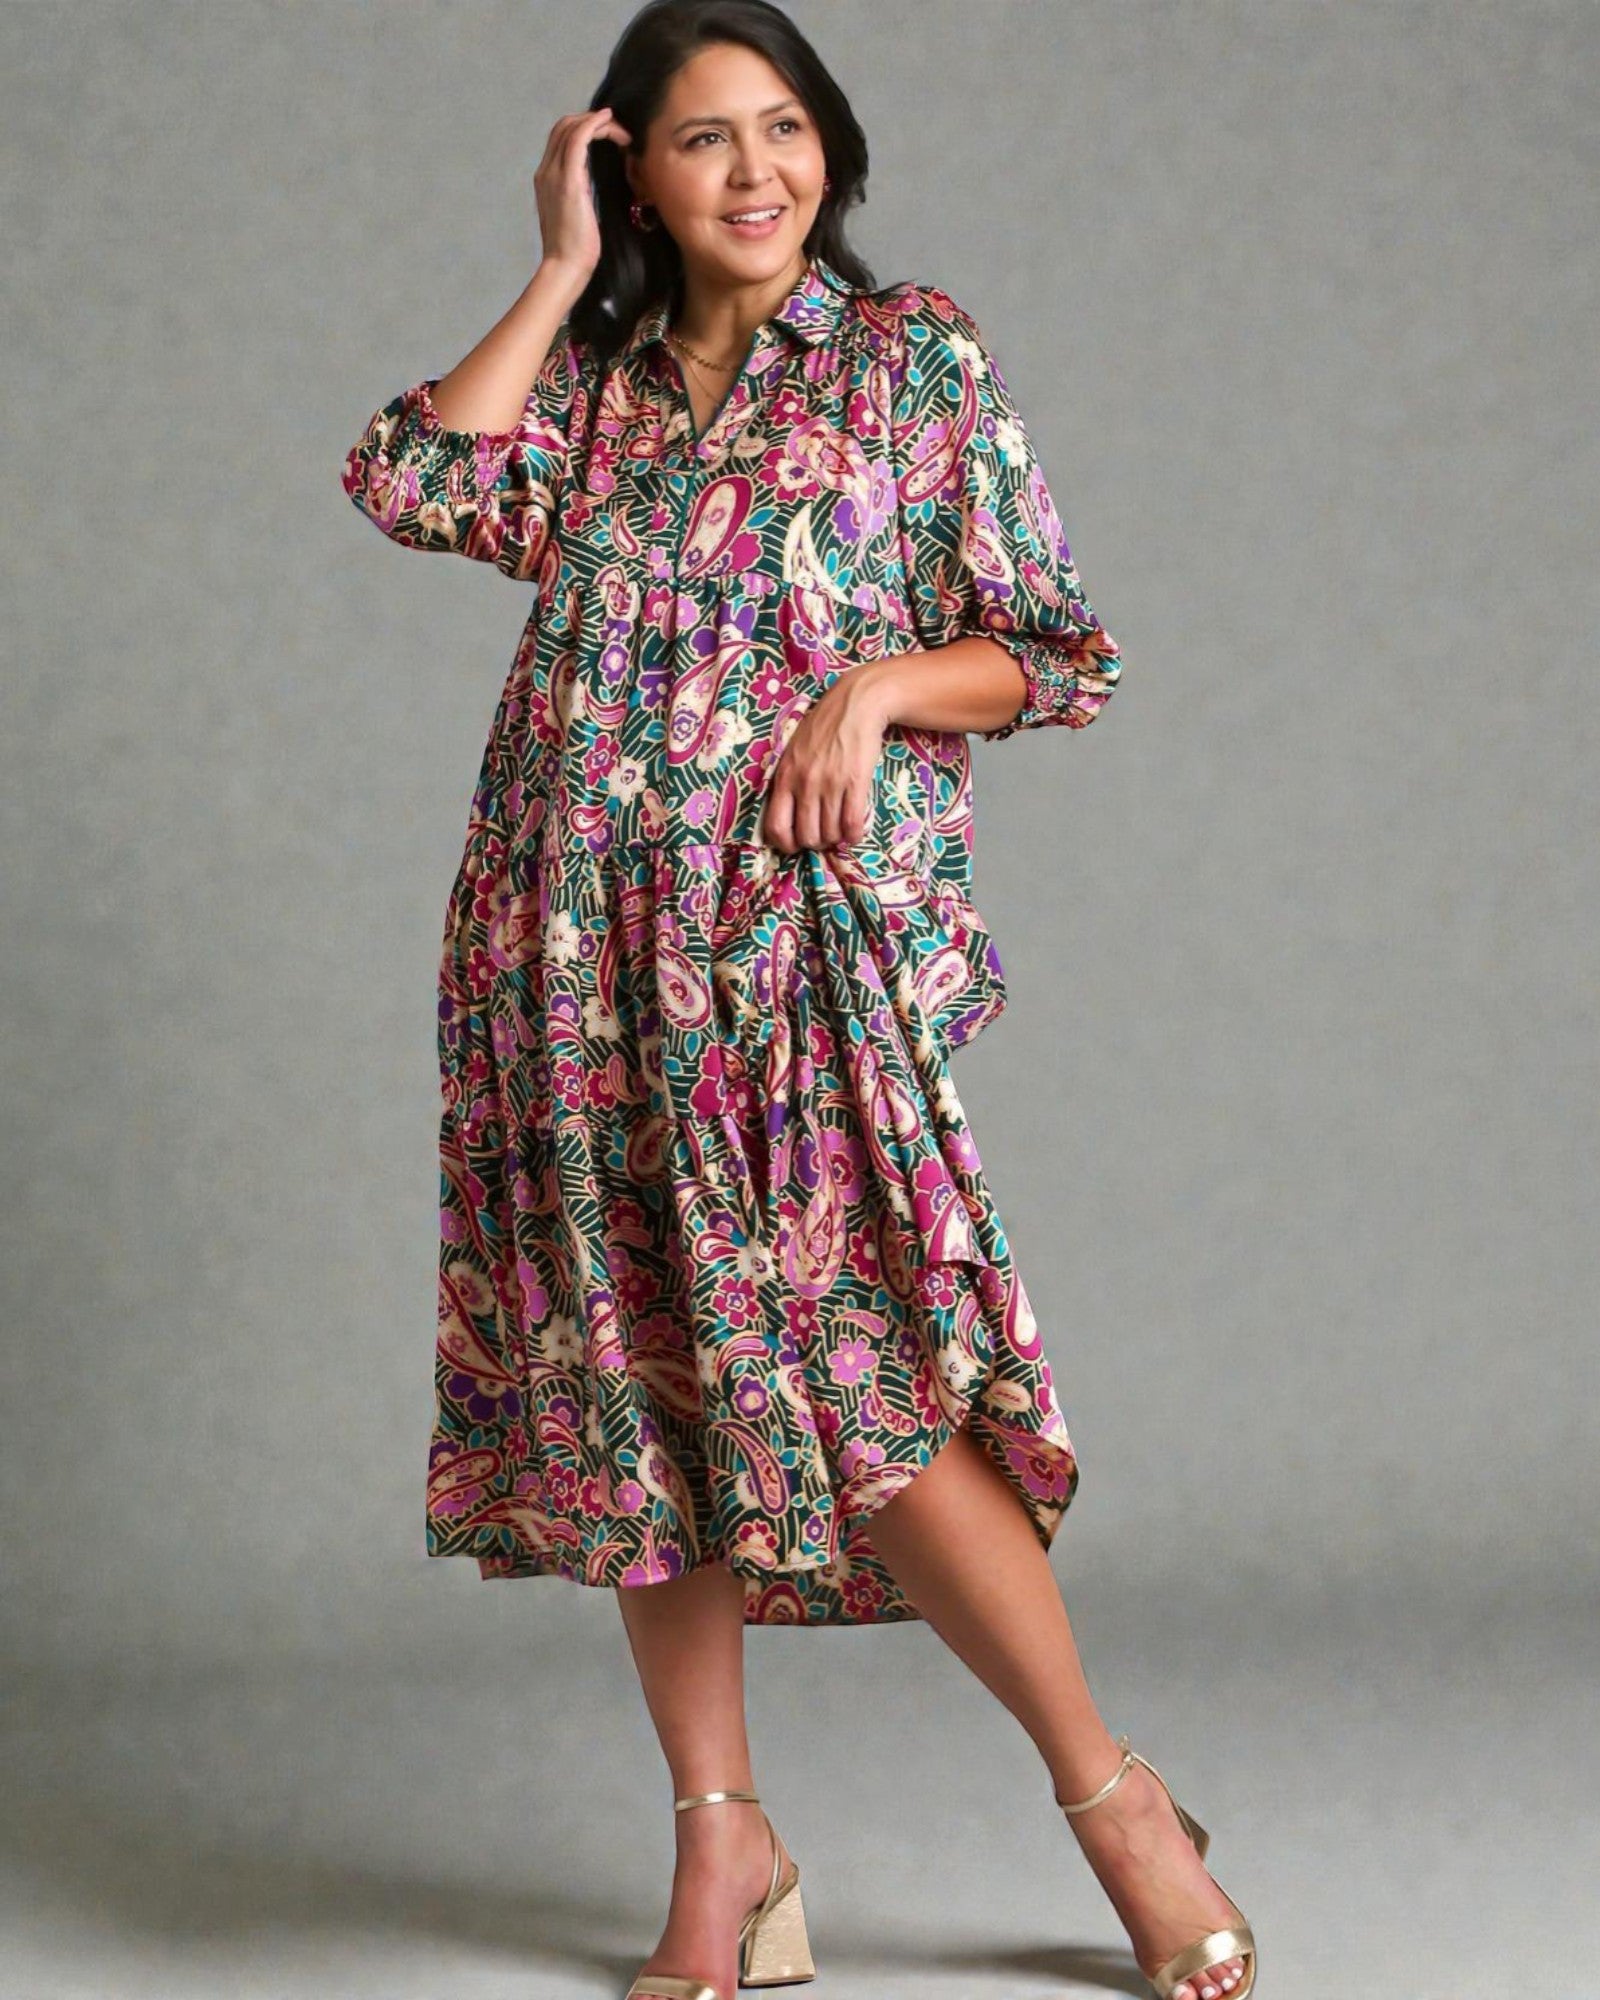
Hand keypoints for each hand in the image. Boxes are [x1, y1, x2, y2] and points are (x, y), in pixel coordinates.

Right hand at [534, 106, 631, 282]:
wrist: (565, 266)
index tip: (607, 135)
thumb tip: (594, 186)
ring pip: (571, 128)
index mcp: (546, 178)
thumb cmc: (575, 249)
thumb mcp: (577, 213)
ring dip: (598, 123)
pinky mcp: (569, 180)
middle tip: (617, 130)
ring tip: (620, 132)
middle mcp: (546, 171)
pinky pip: (579, 139)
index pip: (560, 139)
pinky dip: (595, 125)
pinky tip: (610, 123)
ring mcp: (554, 174)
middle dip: (591, 121)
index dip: (583, 128)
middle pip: (563, 127)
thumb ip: (581, 194)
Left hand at [761, 676, 890, 853]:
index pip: (776, 826)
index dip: (785, 844)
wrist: (855, 704)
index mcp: (785, 776)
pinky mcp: (855, 782)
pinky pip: (852, 823)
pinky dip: (854, 835)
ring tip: (839, 831)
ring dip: (836, 839)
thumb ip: (788, 780)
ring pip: (830, 833)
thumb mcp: (793, 751)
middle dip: (815, 843)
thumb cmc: (823, 727)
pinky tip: (855, 832)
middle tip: (823, 836)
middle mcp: (804, 783)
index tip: (796, 844)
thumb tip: (789, 813)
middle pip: (806, 835)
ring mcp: (830, 784)